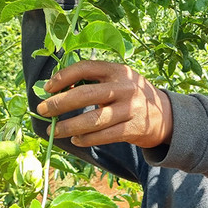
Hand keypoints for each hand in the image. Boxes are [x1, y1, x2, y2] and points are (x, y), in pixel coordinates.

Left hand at [36, 60, 172, 148]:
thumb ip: (94, 81)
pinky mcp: (133, 129)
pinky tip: (75, 139)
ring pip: (92, 120)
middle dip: (59, 104)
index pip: (86, 68)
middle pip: (85, 95)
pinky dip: (86, 139)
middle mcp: (124, 88)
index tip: (47, 87)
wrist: (165, 115)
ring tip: (53, 130)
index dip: (63, 76)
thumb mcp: (118, 80)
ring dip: (68, 126)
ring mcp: (130, 109)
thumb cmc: (131, 95)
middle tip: (42, 111)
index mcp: (118, 71)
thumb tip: (58, 90)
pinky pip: (103, 136)